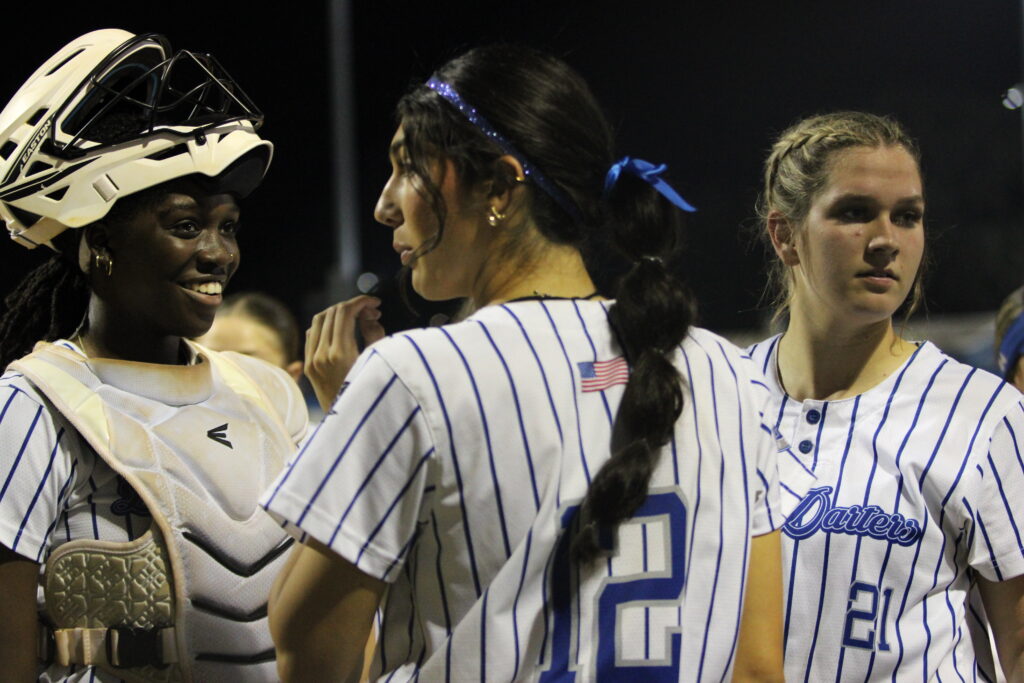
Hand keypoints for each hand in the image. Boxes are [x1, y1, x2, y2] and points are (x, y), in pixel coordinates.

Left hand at [305, 296, 384, 410]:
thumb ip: (373, 333)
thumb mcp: (377, 363)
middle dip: (352, 305)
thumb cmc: (370, 394)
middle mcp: (321, 355)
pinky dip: (326, 325)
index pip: (345, 312)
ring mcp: (311, 360)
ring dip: (338, 313)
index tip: (376, 303)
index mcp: (340, 353)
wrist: (348, 424)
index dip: (362, 302)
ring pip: (319, 320)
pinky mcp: (308, 365)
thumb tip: (368, 314)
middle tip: (371, 311)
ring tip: (357, 317)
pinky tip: (341, 330)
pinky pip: (312, 334)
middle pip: (332, 312)